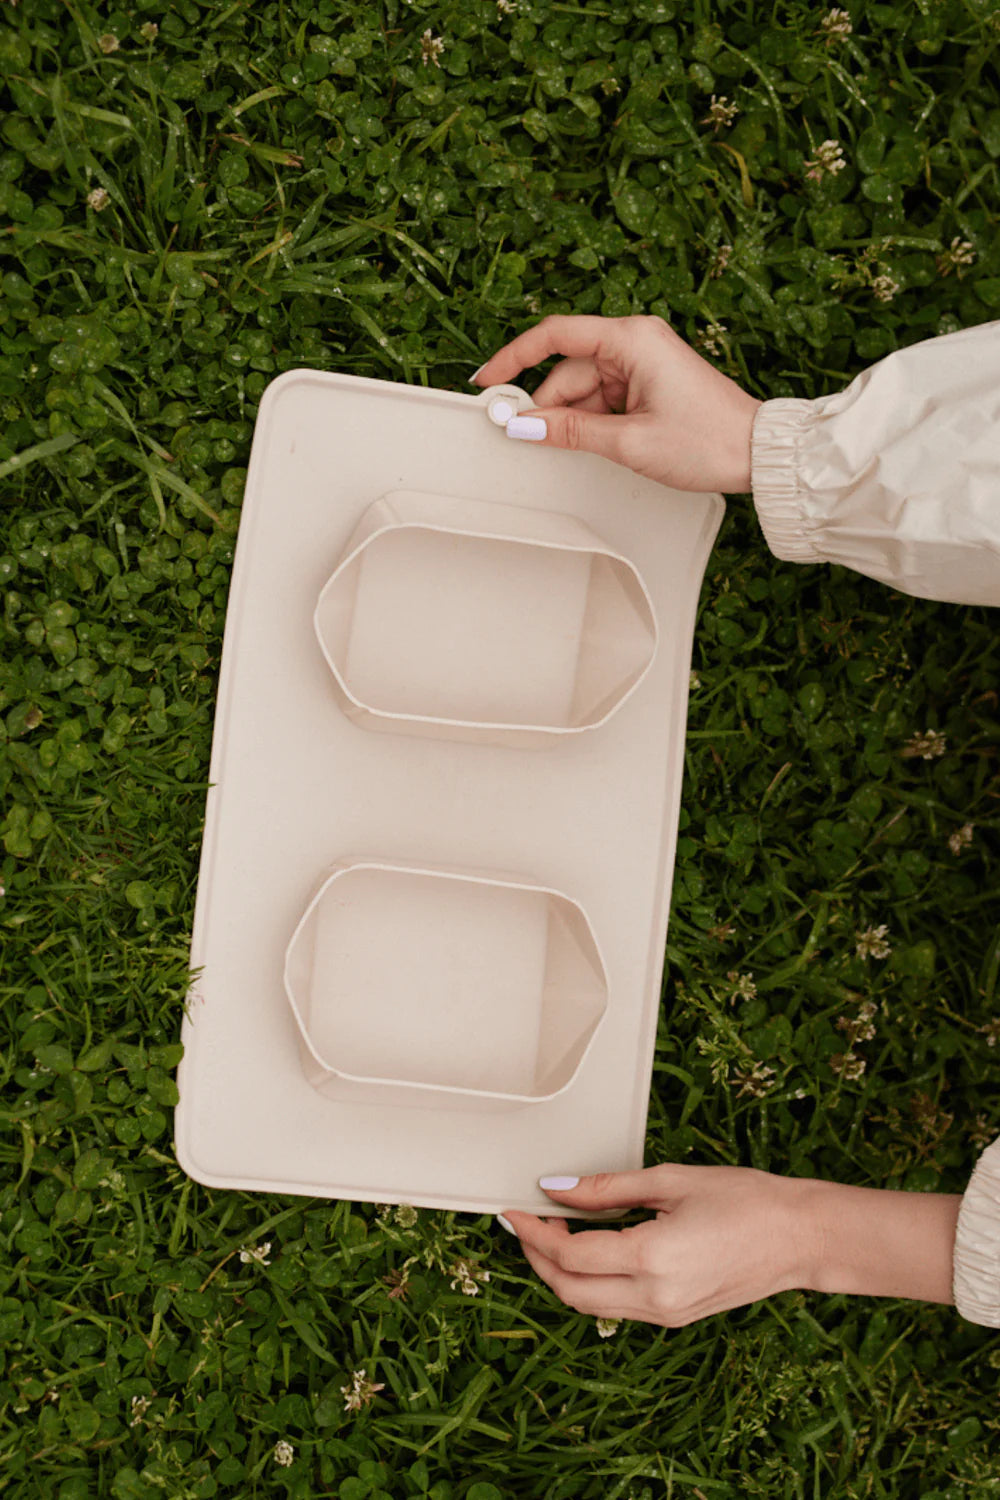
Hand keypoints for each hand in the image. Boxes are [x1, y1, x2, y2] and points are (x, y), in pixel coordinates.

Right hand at [471, 313, 762, 495]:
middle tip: (526, 438)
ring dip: (576, 419)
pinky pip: (606, 397)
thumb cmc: (707, 439)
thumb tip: (524, 425)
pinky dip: (595, 421)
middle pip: (569, 369)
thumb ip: (570, 431)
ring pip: (585, 388)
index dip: (515, 357)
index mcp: (631, 339)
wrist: (757, 453)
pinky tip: (602, 444)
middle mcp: (636, 342)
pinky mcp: (650, 382)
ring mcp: (644, 362)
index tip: (488, 381)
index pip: (556, 335)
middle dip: (550, 406)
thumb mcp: (630, 441)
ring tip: (596, 449)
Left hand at [501, 1164, 810, 1327]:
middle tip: (527, 1221)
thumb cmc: (745, 1200)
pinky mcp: (676, 1318)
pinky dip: (591, 1283)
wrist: (800, 1238)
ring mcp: (666, 1314)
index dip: (534, 1232)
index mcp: (652, 1259)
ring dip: (561, 1273)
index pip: (569, 1256)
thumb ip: (607, 1187)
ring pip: (590, 1306)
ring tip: (555, 1231)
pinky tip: (591, 1250)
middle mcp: (655, 1297)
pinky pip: (616, 1308)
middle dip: (537, 1257)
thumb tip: (556, 1187)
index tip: (515, 1209)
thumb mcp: (670, 1181)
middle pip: (570, 1291)